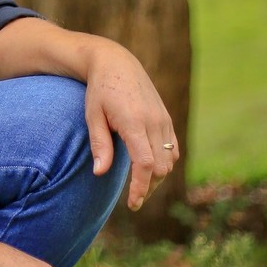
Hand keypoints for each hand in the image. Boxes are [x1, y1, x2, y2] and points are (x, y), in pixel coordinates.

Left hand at [82, 38, 178, 210]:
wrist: (117, 63)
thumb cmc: (99, 90)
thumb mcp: (93, 115)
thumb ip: (99, 144)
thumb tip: (100, 173)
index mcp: (134, 121)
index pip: (145, 163)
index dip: (141, 187)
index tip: (133, 204)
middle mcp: (154, 121)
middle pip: (160, 167)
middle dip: (149, 187)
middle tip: (134, 199)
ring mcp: (163, 120)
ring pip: (170, 160)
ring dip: (157, 177)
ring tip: (140, 185)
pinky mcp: (167, 119)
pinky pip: (173, 148)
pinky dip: (165, 163)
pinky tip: (150, 168)